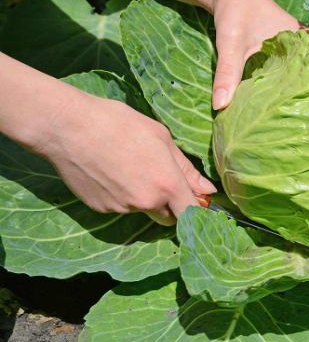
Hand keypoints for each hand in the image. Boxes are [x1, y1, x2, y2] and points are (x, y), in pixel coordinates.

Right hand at [38, 92, 216, 225]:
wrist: (68, 126)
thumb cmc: (118, 123)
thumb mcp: (161, 137)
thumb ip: (186, 168)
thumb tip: (207, 190)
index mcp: (167, 184)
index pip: (191, 213)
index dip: (196, 211)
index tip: (196, 204)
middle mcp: (147, 202)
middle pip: (169, 218)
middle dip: (171, 206)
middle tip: (161, 181)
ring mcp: (122, 208)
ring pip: (143, 210)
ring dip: (143, 197)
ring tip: (128, 167)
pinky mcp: (101, 208)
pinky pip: (120, 206)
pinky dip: (120, 195)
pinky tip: (109, 171)